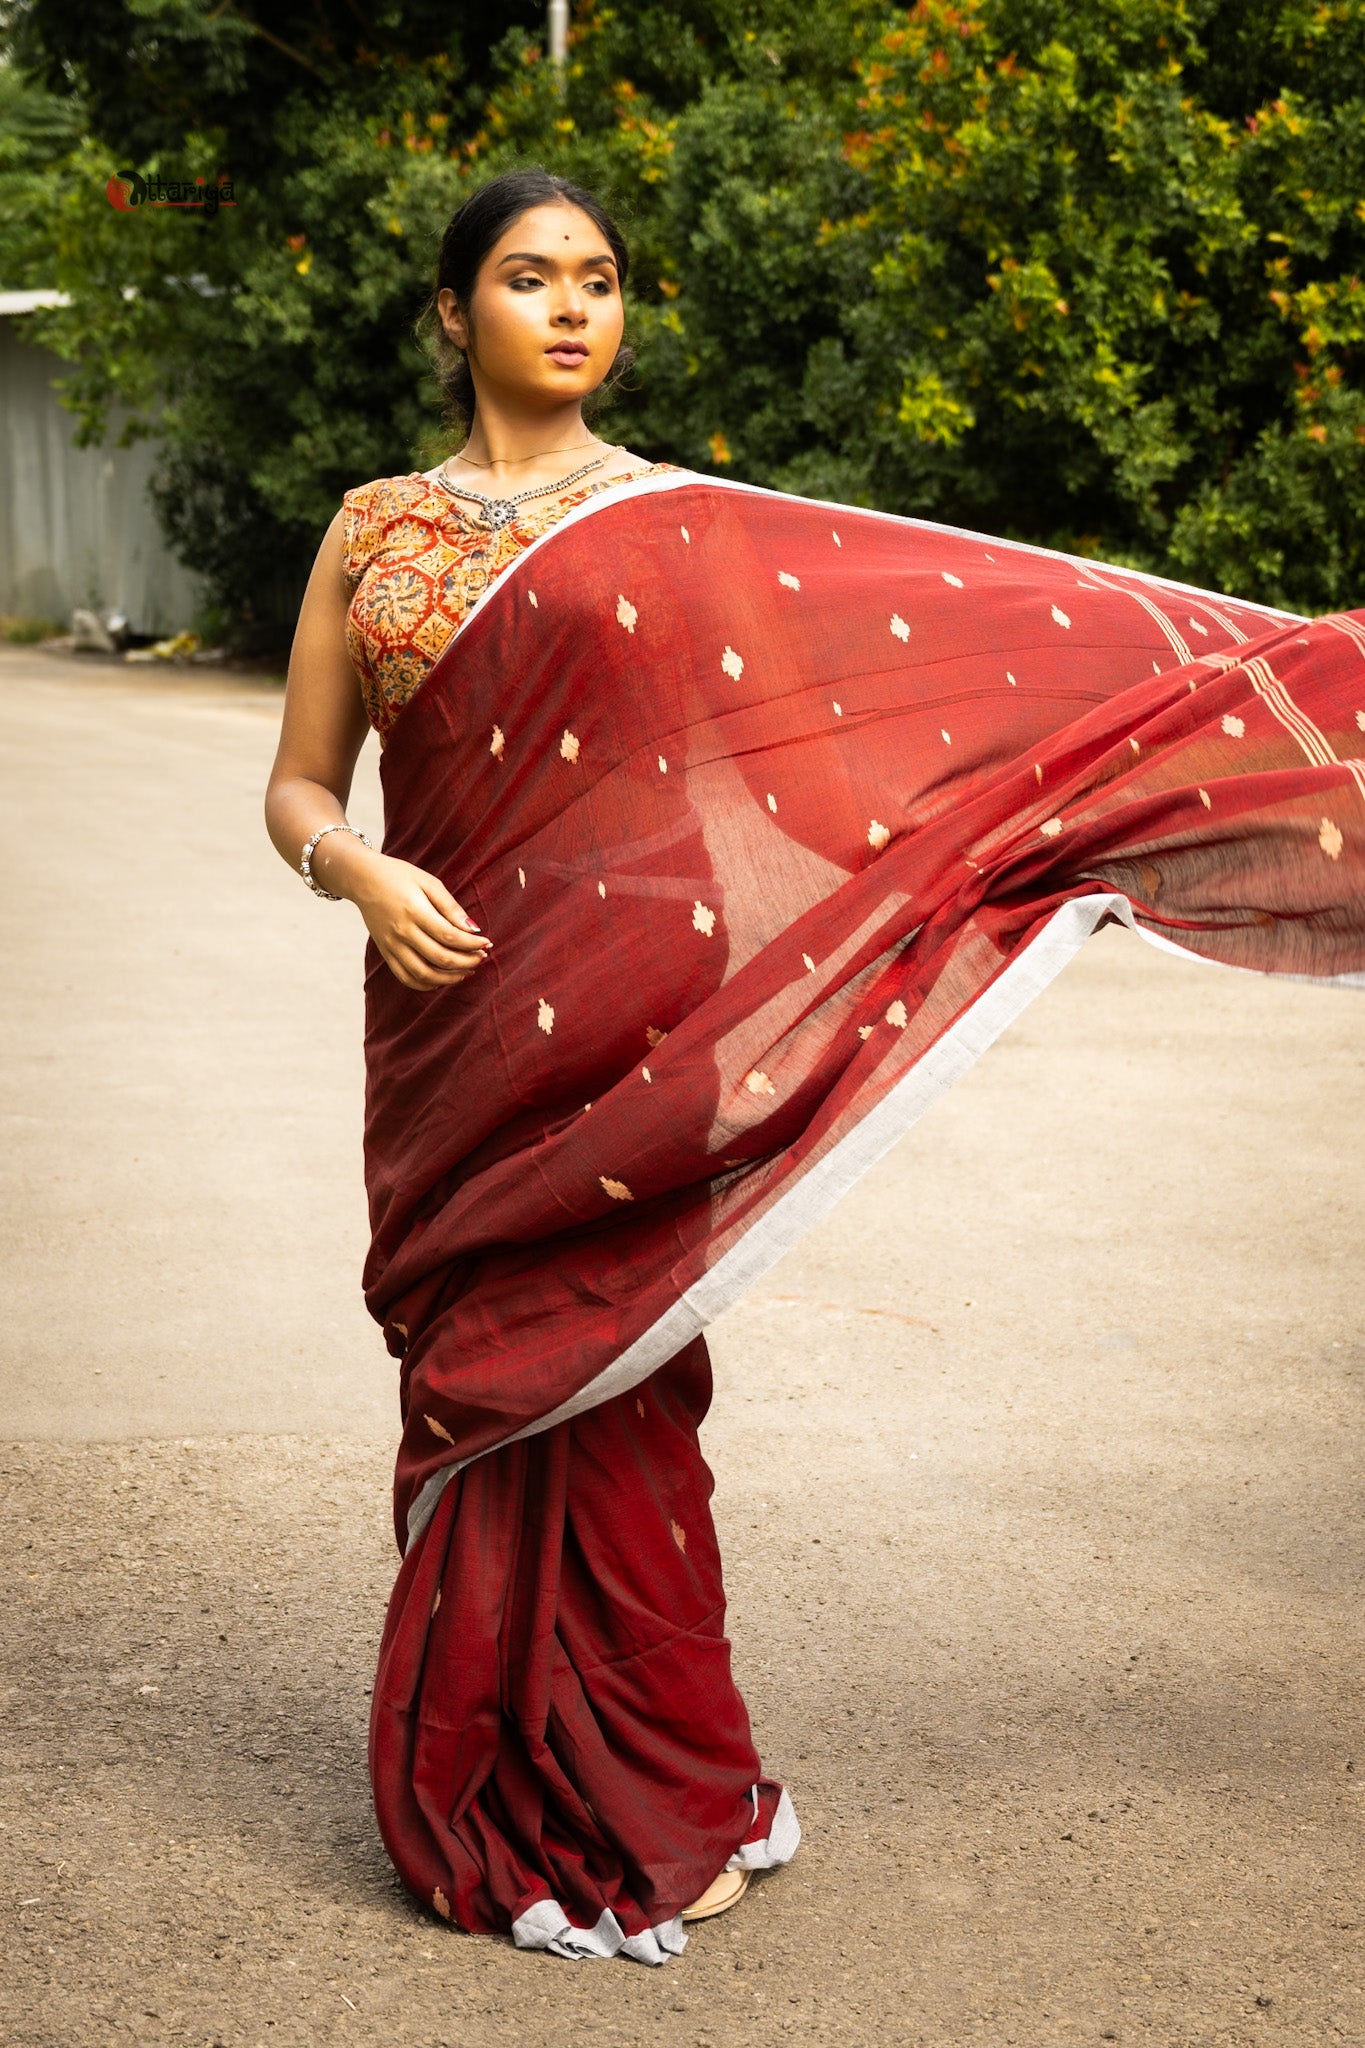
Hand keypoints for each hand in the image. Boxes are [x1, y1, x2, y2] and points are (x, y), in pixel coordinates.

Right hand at [334, 845, 491, 990]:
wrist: (363, 879)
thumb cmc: (400, 877)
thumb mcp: (429, 882)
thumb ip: (451, 907)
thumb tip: (473, 928)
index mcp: (415, 911)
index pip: (450, 937)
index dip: (472, 944)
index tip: (487, 943)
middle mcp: (402, 932)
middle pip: (440, 958)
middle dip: (467, 962)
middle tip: (481, 957)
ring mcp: (392, 945)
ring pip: (424, 974)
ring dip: (450, 978)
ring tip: (466, 971)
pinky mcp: (385, 952)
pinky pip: (406, 977)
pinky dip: (426, 983)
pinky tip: (442, 978)